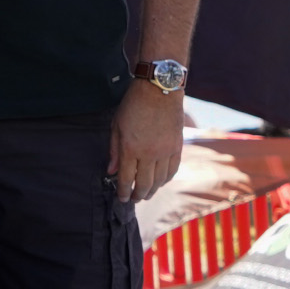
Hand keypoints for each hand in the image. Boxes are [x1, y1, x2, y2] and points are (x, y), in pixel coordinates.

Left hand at [109, 81, 183, 201]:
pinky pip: (173, 170)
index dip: (123, 192)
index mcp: (130, 148)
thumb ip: (114, 150)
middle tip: (134, 199)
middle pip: (144, 184)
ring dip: (152, 190)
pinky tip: (161, 182)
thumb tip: (112, 172)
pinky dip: (166, 179)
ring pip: (160, 180)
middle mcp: (149, 153)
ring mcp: (165, 151)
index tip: (121, 198)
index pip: (126, 179)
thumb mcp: (117, 125)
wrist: (160, 89)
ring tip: (146, 194)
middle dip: (138, 195)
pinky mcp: (177, 147)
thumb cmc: (134, 104)